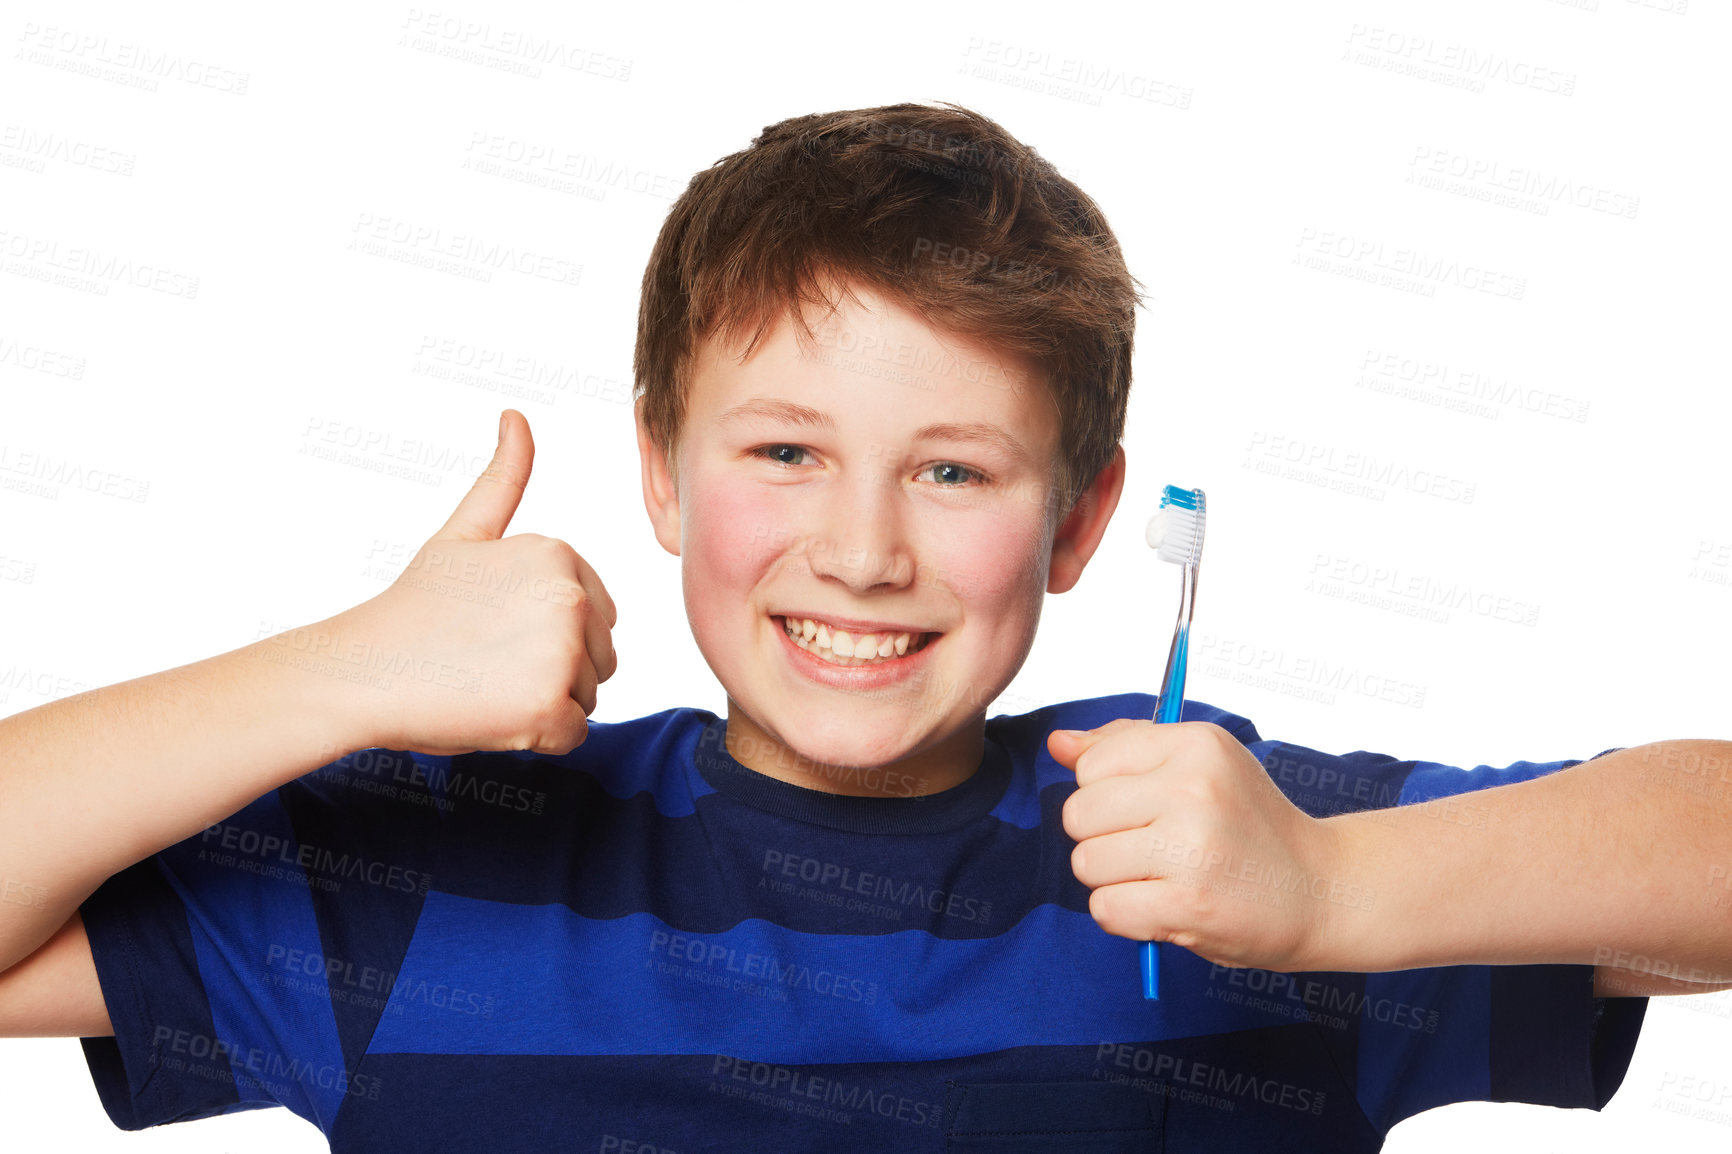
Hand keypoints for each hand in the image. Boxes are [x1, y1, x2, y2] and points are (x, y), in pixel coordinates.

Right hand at [333, 409, 617, 756]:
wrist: (362, 672)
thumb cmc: (413, 608)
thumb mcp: (463, 533)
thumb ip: (504, 478)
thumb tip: (516, 416)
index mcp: (560, 554)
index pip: (597, 615)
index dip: (546, 633)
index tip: (494, 628)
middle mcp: (572, 597)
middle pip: (601, 656)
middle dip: (553, 668)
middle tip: (487, 661)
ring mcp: (562, 652)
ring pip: (588, 695)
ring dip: (544, 702)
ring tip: (486, 684)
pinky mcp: (548, 705)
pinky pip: (573, 734)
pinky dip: (537, 737)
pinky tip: (492, 713)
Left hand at [1049, 719, 1348, 971]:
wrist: (1321, 890)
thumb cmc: (1249, 824)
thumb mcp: (1200, 764)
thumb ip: (1124, 747)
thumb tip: (1058, 744)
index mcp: (1195, 744)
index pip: (1090, 764)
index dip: (1106, 793)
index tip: (1149, 808)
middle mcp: (1194, 789)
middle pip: (1078, 814)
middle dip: (1102, 838)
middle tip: (1153, 848)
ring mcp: (1192, 848)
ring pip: (1086, 863)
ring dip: (1114, 880)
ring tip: (1162, 878)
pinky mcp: (1190, 904)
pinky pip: (1106, 909)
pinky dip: (1125, 916)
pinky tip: (1163, 907)